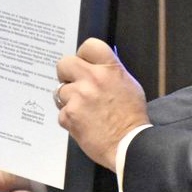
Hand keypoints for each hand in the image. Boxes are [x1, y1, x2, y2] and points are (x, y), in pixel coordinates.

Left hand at [55, 38, 147, 170]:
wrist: (128, 145)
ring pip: (60, 90)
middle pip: (64, 63)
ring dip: (69, 99)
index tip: (83, 63)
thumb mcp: (129, 85)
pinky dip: (69, 118)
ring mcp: (79, 97)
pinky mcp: (69, 115)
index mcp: (109, 69)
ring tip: (84, 110)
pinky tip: (83, 123)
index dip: (83, 55)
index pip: (88, 45)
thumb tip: (95, 66)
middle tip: (75, 84)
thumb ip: (111, 72)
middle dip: (67, 74)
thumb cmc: (131, 117)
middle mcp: (92, 79)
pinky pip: (62, 112)